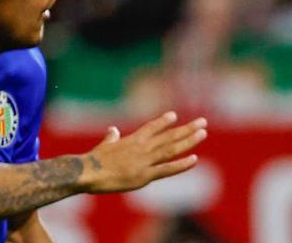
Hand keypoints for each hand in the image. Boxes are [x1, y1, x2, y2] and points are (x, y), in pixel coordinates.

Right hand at [81, 112, 206, 192]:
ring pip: (172, 148)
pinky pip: (167, 169)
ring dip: (189, 140)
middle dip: (187, 128)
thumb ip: (111, 138)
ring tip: (203, 133)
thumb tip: (112, 130)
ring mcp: (145, 161)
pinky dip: (181, 164)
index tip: (174, 115)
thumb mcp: (103, 146)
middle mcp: (142, 147)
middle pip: (169, 136)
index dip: (164, 122)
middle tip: (203, 121)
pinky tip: (194, 159)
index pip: (151, 127)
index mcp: (132, 140)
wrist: (88, 172)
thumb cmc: (93, 161)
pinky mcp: (145, 175)